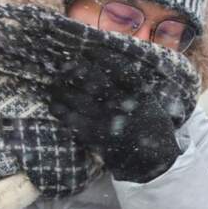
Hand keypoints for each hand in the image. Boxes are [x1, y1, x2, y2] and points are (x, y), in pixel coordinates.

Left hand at [48, 47, 180, 182]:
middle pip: (94, 82)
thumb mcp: (149, 100)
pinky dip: (62, 112)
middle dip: (76, 71)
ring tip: (53, 85)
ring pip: (80, 100)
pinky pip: (75, 121)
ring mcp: (110, 121)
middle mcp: (124, 105)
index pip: (120, 69)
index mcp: (140, 93)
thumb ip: (132, 85)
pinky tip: (54, 105)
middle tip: (64, 66)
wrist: (154, 158)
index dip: (102, 57)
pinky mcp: (98, 137)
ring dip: (63, 90)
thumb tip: (105, 62)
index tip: (89, 50)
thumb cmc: (149, 123)